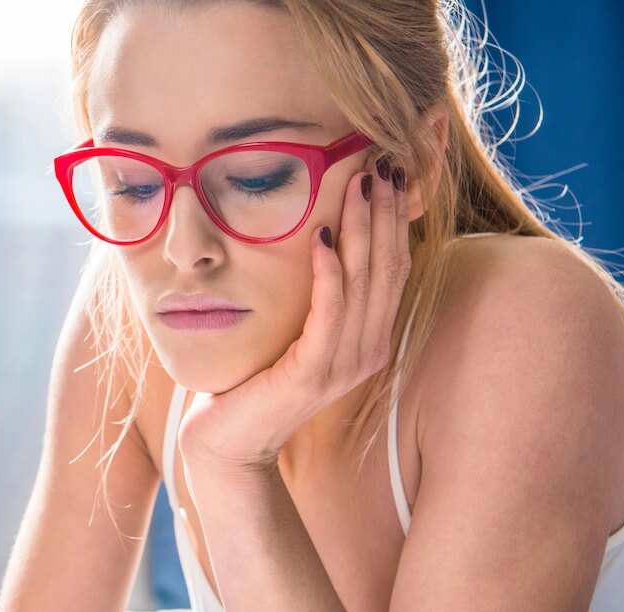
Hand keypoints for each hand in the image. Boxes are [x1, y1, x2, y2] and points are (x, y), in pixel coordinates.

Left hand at [178, 159, 410, 474]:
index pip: (394, 265)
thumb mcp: (295, 331)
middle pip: (388, 266)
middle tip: (384, 158)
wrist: (228, 442)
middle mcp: (367, 350)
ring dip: (363, 227)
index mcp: (369, 338)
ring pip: (364, 282)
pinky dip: (329, 272)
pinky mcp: (312, 373)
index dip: (396, 216)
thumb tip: (320, 233)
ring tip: (361, 180)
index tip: (391, 167)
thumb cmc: (253, 380)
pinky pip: (329, 314)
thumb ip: (317, 296)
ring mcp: (344, 364)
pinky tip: (322, 236)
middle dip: (388, 209)